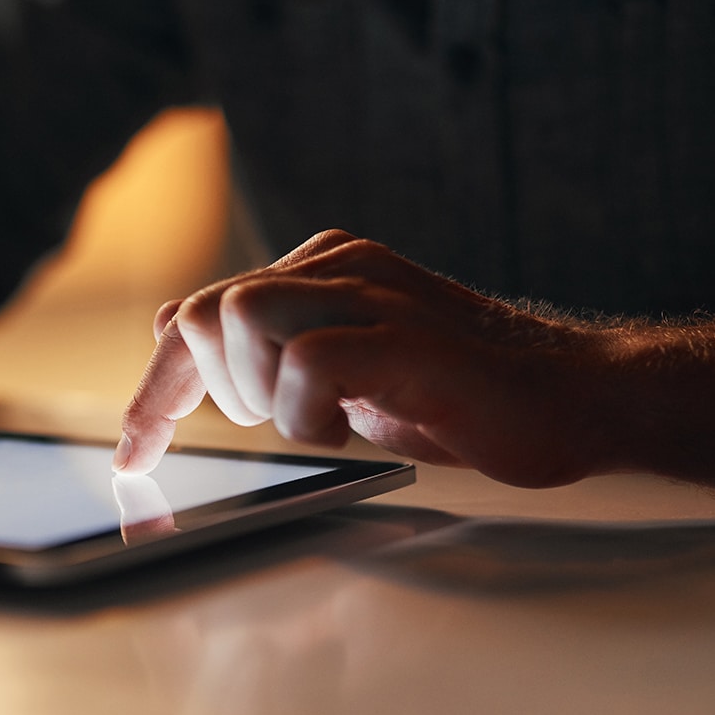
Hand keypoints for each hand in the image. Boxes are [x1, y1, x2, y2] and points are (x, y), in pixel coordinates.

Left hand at [115, 230, 614, 488]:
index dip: (157, 385)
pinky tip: (351, 427)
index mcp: (322, 268)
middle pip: (205, 309)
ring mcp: (374, 294)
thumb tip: (177, 327)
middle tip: (266, 424)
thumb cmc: (463, 395)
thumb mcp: (345, 376)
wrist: (580, 398)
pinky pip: (307, 362)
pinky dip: (308, 413)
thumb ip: (270, 352)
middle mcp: (339, 265)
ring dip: (256, 392)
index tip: (134, 449)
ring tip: (314, 419)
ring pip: (241, 316)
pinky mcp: (405, 336)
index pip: (201, 310)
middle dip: (200, 390)